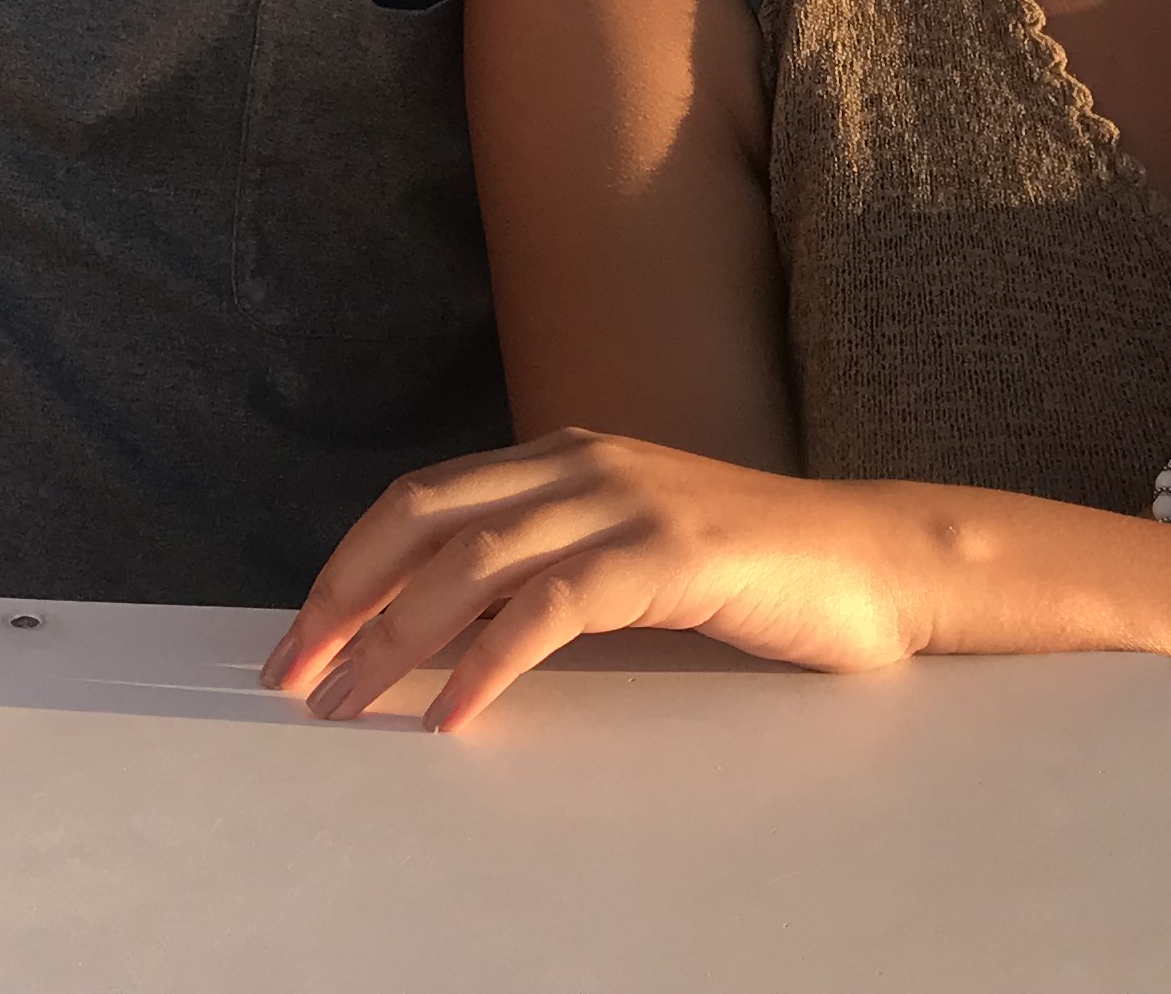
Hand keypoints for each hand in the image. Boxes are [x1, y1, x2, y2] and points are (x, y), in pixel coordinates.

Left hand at [263, 432, 926, 733]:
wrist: (876, 562)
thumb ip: (549, 563)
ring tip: (351, 707)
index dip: (348, 566)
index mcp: (559, 456)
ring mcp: (622, 504)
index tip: (298, 637)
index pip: (419, 502)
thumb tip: (446, 625)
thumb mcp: (628, 550)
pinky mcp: (666, 556)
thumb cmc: (751, 571)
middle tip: (293, 675)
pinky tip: (452, 715)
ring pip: (472, 567)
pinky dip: (487, 665)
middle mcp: (576, 464)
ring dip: (396, 641)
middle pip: (421, 522)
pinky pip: (550, 611)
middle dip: (344, 599)